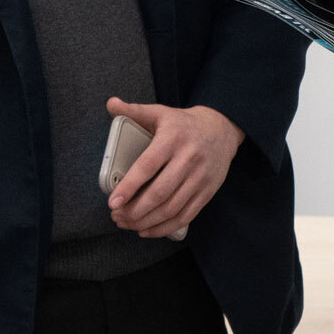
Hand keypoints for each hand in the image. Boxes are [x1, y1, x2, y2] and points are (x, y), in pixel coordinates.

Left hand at [106, 99, 243, 238]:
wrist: (222, 129)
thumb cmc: (184, 124)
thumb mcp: (161, 112)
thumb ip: (134, 111)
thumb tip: (111, 104)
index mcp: (173, 138)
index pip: (148, 165)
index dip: (129, 186)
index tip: (113, 201)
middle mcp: (188, 159)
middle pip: (159, 192)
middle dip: (134, 210)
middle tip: (116, 216)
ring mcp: (200, 178)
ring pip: (171, 208)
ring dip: (146, 221)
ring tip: (127, 223)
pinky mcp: (207, 192)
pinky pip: (185, 216)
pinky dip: (164, 228)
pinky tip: (147, 229)